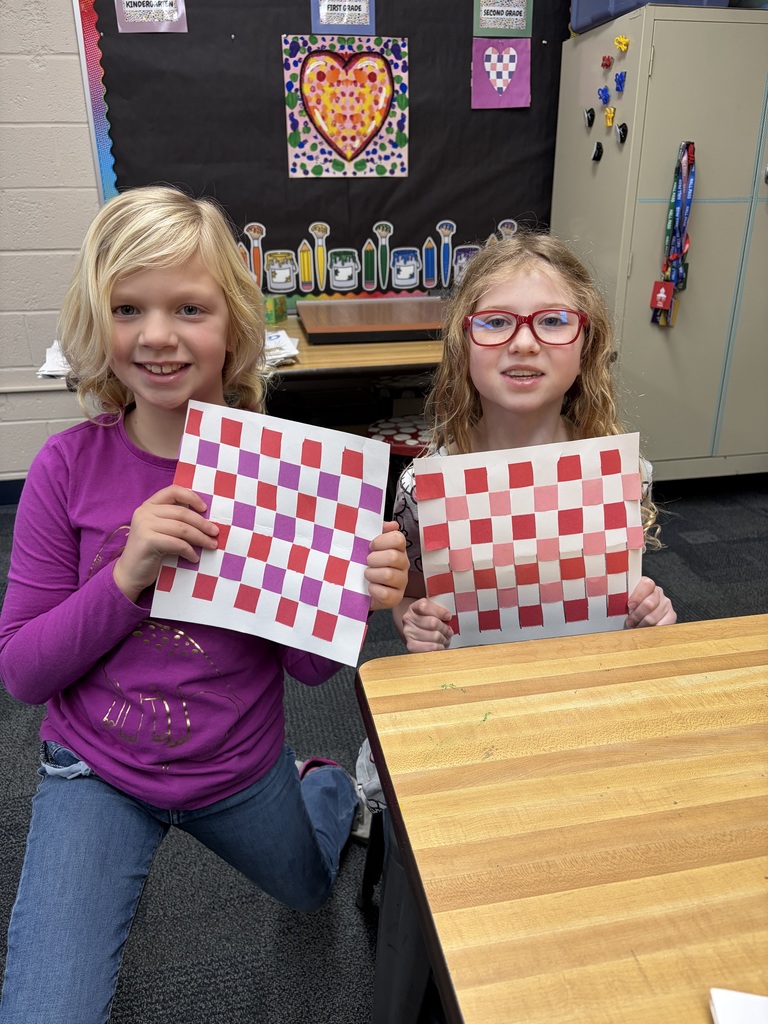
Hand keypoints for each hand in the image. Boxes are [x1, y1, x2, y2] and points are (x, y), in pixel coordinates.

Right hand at [113, 486, 219, 601]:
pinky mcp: (147, 541)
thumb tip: (207, 520)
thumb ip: (174, 520)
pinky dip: (189, 551)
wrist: (130, 574)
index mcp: (148, 505)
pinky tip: (194, 558)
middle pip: (182, 513)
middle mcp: (144, 512)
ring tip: (212, 545)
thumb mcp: (160, 530)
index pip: (173, 491)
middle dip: (202, 523)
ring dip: (200, 538)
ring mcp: (144, 525)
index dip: (191, 497)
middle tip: (215, 533)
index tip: (205, 508)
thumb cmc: (150, 552)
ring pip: (182, 528)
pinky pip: (177, 543)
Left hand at [365, 521, 408, 610]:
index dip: (381, 541)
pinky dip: (373, 590)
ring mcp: (402, 582)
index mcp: (398, 549)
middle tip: (367, 562)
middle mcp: (403, 564)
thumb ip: (378, 531)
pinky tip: (370, 588)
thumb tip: (392, 524)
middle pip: (394, 557)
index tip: (370, 546)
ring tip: (367, 575)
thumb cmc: (366, 564)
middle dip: (374, 559)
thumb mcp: (368, 546)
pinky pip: (386, 593)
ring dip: (372, 574)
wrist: (360, 589)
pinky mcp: (396, 598)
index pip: (398, 539)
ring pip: (389, 575)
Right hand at [401, 597, 453, 652]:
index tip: (448, 617)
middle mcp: (408, 619)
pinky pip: (431, 648)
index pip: (425, 607)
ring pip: (434, 636)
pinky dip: (439, 647)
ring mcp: (409, 633)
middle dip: (445, 628)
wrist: (412, 632)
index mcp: (414, 608)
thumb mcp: (430, 611)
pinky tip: (440, 645)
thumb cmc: (424, 621)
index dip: (439, 612)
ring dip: (443, 639)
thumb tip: (448, 617)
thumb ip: (439, 611)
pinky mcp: (411, 646)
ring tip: (445, 639)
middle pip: (433, 623)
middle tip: (449, 631)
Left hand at [624, 576, 676, 627]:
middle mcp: (658, 593)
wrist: (639, 618)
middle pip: (649, 604)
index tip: (630, 605)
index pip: (646, 584)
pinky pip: (662, 625)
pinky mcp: (671, 616)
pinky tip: (645, 631)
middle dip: (637, 615)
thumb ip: (623, 598)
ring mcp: (666, 604)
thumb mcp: (625, 601)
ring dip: (641, 625)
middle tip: (630, 621)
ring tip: (636, 627)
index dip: (638, 596)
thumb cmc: (631, 609)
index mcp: (646, 585)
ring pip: (653, 617)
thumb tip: (617, 602)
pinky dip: (651, 630)